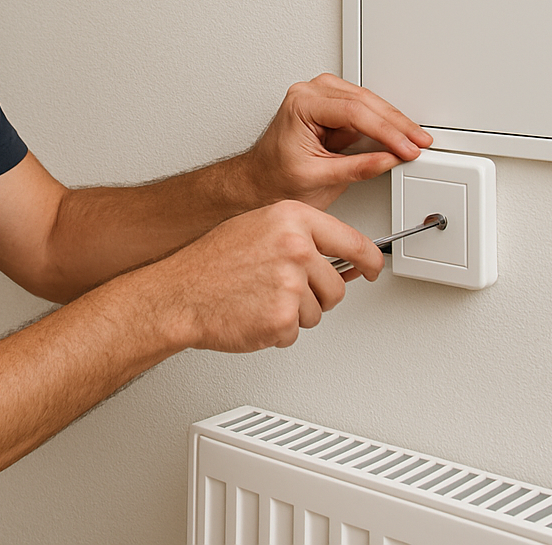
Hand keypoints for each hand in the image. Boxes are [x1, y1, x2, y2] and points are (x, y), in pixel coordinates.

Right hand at [142, 200, 383, 352]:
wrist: (179, 294)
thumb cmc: (210, 263)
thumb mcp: (256, 228)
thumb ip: (298, 236)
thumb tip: (336, 255)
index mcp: (292, 219)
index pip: (352, 242)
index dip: (369, 260)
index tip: (373, 268)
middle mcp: (296, 247)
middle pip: (337, 286)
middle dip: (318, 296)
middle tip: (284, 292)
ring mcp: (291, 284)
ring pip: (318, 312)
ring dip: (294, 314)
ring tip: (259, 299)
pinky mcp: (283, 318)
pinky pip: (295, 332)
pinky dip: (276, 331)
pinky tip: (252, 314)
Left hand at [242, 74, 431, 207]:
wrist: (258, 181)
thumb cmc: (274, 178)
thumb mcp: (318, 178)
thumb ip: (357, 168)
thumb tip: (389, 159)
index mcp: (301, 105)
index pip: (353, 112)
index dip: (385, 131)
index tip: (406, 147)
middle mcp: (308, 94)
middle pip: (363, 101)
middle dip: (395, 124)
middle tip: (418, 142)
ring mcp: (319, 97)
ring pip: (366, 102)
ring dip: (392, 122)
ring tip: (413, 140)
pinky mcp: (329, 107)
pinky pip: (361, 109)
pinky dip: (380, 123)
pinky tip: (397, 135)